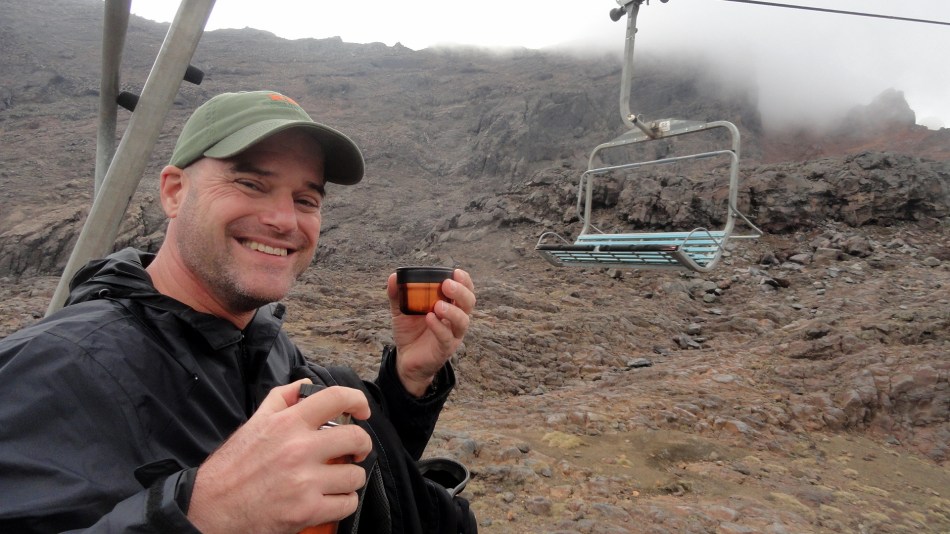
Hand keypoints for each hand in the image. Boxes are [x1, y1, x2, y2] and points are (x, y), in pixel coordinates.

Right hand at [187, 380, 372, 533]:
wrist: (210, 508)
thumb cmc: (232, 467)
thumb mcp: (255, 422)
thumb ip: (282, 398)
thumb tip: (308, 385)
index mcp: (287, 424)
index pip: (336, 398)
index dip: (358, 401)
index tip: (362, 411)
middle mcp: (299, 449)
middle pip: (357, 438)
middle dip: (361, 446)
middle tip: (353, 453)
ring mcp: (304, 481)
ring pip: (356, 475)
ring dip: (350, 478)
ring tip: (336, 480)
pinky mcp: (306, 511)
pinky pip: (348, 504)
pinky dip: (343, 503)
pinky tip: (330, 499)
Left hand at [387, 269, 475, 395]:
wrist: (405, 359)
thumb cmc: (410, 331)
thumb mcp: (401, 310)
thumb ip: (398, 294)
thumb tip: (394, 276)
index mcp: (450, 306)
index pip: (465, 291)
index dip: (465, 281)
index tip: (456, 272)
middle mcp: (455, 319)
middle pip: (469, 303)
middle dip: (461, 292)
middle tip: (447, 285)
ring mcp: (452, 335)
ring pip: (463, 321)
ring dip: (452, 311)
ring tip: (438, 306)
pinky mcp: (444, 349)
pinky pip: (447, 337)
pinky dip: (439, 327)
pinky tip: (430, 318)